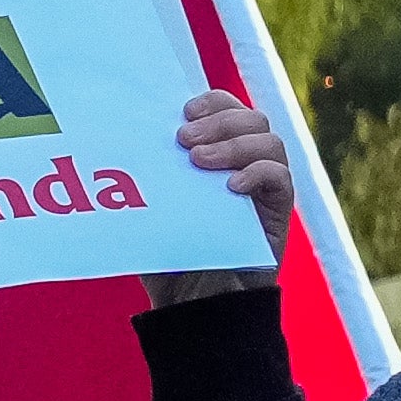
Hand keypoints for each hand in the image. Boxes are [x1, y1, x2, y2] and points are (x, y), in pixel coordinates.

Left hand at [156, 87, 302, 304]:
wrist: (194, 298)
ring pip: (269, 141)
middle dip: (218, 122)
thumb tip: (121, 142)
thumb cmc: (170, 250)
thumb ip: (152, 174)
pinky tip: (229, 188)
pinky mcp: (277, 209)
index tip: (182, 113)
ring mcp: (264, 184)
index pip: (227, 107)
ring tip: (199, 163)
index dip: (212, 102)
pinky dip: (257, 174)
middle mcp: (246, 162)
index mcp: (218, 151)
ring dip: (233, 144)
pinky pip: (280, 177)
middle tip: (184, 140)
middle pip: (251, 118)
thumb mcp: (155, 206)